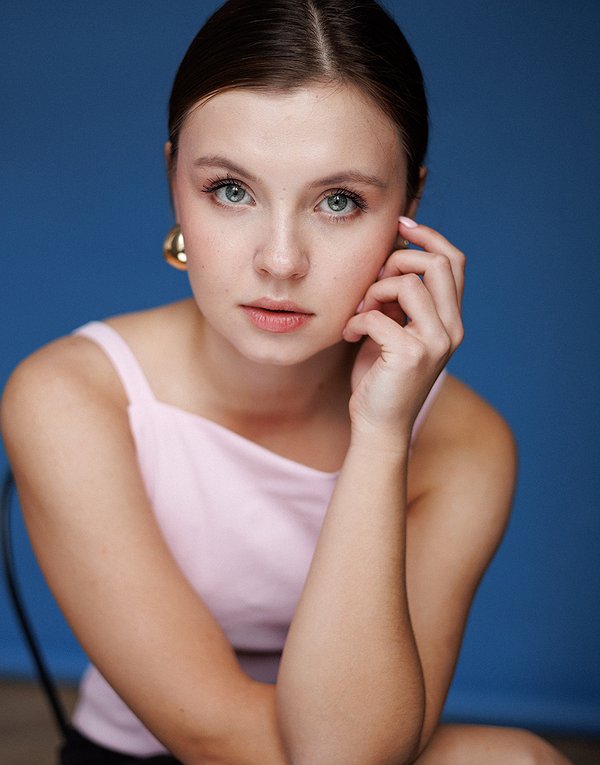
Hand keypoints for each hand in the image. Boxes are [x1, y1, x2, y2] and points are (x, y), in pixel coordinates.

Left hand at [342, 217, 464, 438]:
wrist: (378, 425)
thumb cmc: (381, 376)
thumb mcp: (394, 328)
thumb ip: (399, 299)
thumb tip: (390, 254)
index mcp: (451, 319)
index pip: (454, 261)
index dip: (429, 236)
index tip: (401, 225)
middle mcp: (452, 328)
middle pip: (438, 263)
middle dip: (398, 260)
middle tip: (371, 283)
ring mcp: (436, 342)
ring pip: (409, 283)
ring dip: (374, 290)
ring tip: (359, 311)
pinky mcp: (411, 355)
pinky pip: (378, 314)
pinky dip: (357, 320)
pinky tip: (350, 335)